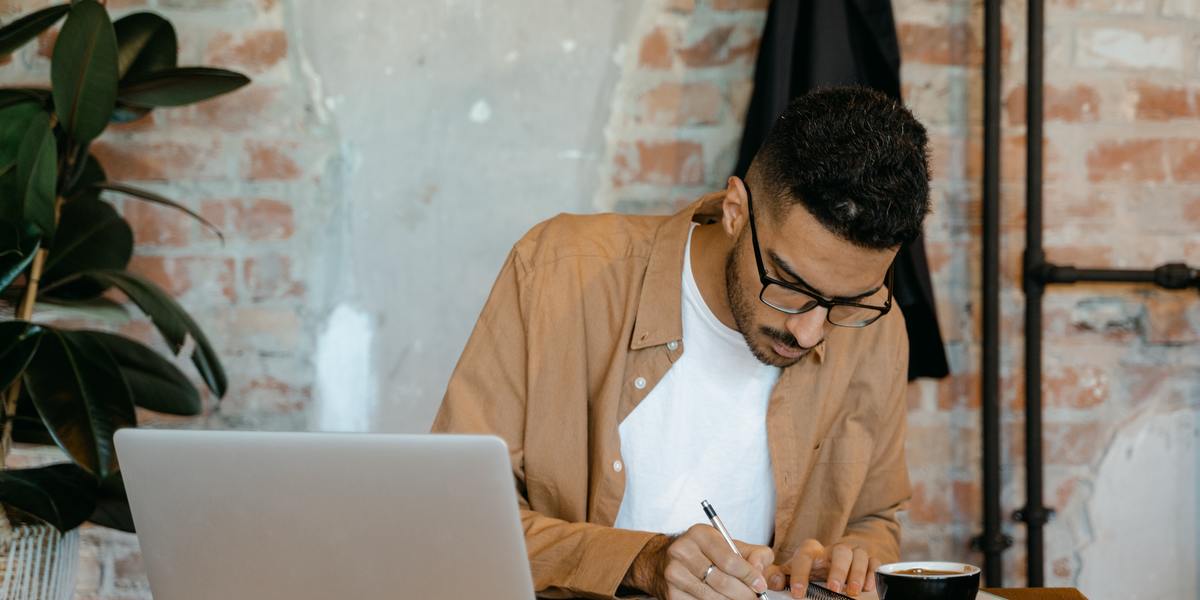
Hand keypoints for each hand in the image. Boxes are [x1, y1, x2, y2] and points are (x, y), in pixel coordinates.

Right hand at [624, 524, 772, 598]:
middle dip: (744, 594)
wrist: (667, 561)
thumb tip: (759, 571)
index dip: (749, 576)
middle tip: (754, 598)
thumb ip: (754, 554)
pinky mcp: (671, 593)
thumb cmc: (706, 553)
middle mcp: (682, 551)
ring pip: (711, 597)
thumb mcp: (731, 545)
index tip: (760, 586)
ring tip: (741, 599)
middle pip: (721, 581)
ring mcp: (674, 573)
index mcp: (700, 534)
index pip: (729, 560)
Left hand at [780, 539, 878, 597]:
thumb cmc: (814, 568)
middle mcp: (834, 549)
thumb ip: (783, 576)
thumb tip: (774, 583)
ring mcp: (853, 553)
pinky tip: (867, 587)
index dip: (801, 574)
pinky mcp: (869, 560)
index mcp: (814, 551)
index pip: (805, 556)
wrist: (835, 559)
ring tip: (852, 591)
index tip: (799, 593)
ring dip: (856, 573)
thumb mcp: (797, 570)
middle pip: (839, 551)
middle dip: (837, 570)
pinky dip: (871, 574)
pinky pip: (874, 562)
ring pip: (859, 555)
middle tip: (833, 589)